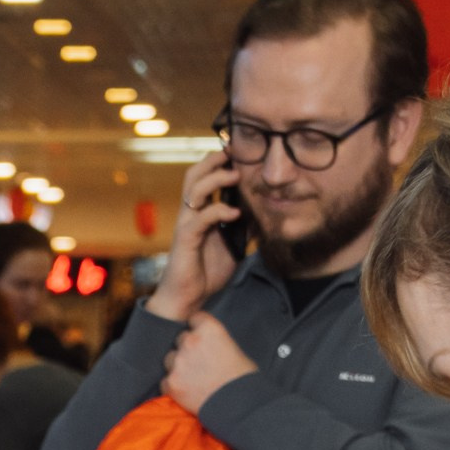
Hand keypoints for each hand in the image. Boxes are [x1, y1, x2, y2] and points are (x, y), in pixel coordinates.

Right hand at [150, 146, 245, 321]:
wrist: (187, 298)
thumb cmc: (206, 272)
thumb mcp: (233, 246)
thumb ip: (243, 229)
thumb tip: (263, 215)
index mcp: (199, 213)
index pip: (204, 178)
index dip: (218, 163)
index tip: (237, 151)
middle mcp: (190, 214)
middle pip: (194, 175)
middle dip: (212, 161)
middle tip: (232, 151)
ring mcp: (186, 225)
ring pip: (194, 190)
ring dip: (214, 178)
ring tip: (235, 175)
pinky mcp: (186, 239)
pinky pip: (201, 219)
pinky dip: (218, 211)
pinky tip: (235, 213)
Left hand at [164, 308, 256, 415]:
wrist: (240, 405)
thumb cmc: (243, 379)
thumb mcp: (234, 348)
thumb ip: (215, 341)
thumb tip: (207, 345)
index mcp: (209, 329)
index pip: (194, 319)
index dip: (198, 329)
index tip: (202, 339)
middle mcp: (191, 341)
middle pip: (180, 339)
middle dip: (187, 349)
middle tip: (199, 363)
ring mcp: (178, 362)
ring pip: (169, 359)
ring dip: (177, 366)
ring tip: (193, 379)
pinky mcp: (171, 383)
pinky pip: (165, 381)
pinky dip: (173, 386)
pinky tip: (188, 391)